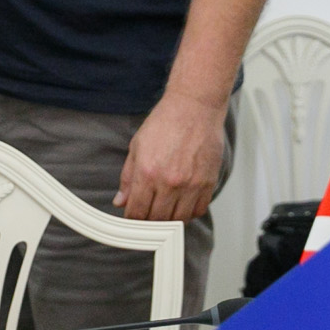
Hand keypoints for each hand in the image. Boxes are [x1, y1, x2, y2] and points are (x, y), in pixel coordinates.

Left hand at [115, 94, 224, 222]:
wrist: (194, 107)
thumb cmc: (165, 122)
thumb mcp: (137, 147)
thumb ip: (128, 177)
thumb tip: (121, 201)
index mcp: (147, 173)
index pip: (137, 212)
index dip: (132, 219)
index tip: (132, 218)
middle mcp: (169, 182)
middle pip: (157, 220)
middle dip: (149, 222)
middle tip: (147, 216)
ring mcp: (191, 184)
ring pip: (178, 220)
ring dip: (169, 220)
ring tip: (164, 212)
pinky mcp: (208, 182)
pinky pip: (198, 210)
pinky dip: (189, 213)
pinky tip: (182, 205)